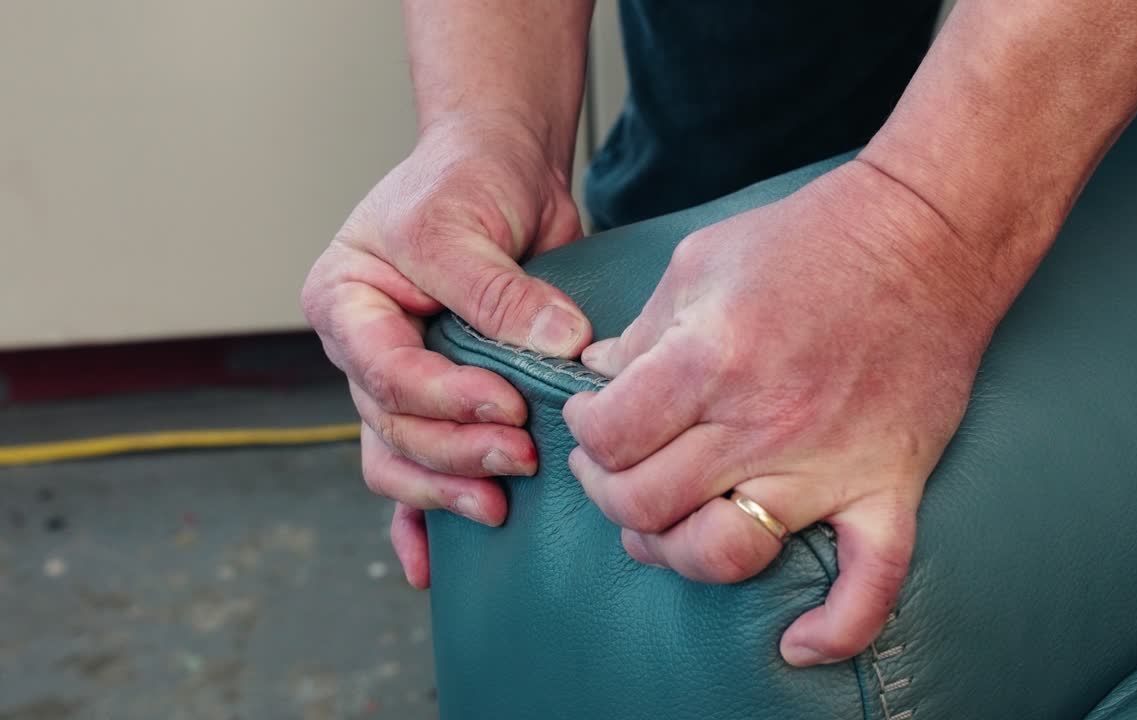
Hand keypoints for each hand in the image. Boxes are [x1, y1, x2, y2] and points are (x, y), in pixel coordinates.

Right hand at [302, 112, 592, 586]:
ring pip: (403, 457)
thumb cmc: (463, 180)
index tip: (504, 404)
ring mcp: (403, 378)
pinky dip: (422, 516)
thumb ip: (498, 292)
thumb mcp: (463, 222)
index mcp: (346, 302)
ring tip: (501, 505)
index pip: (382, 371)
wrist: (498, 167)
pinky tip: (432, 563)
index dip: (442, 398)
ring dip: (448, 488)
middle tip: (522, 456)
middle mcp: (366, 348)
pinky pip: (418, 467)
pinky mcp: (444, 397)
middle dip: (456, 451)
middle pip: (394, 426)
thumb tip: (556, 346)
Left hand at [563, 159, 1000, 665]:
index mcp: (712, 356)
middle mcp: (765, 420)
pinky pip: (871, 583)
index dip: (585, 432)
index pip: (611, 435)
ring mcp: (830, 463)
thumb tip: (595, 376)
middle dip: (609, 492)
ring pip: (725, 554)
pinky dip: (837, 628)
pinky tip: (797, 643)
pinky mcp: (888, 485)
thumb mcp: (699, 262)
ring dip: (676, 554)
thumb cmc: (807, 240)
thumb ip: (641, 330)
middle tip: (615, 468)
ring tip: (663, 528)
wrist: (927, 236)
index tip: (595, 420)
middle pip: (647, 502)